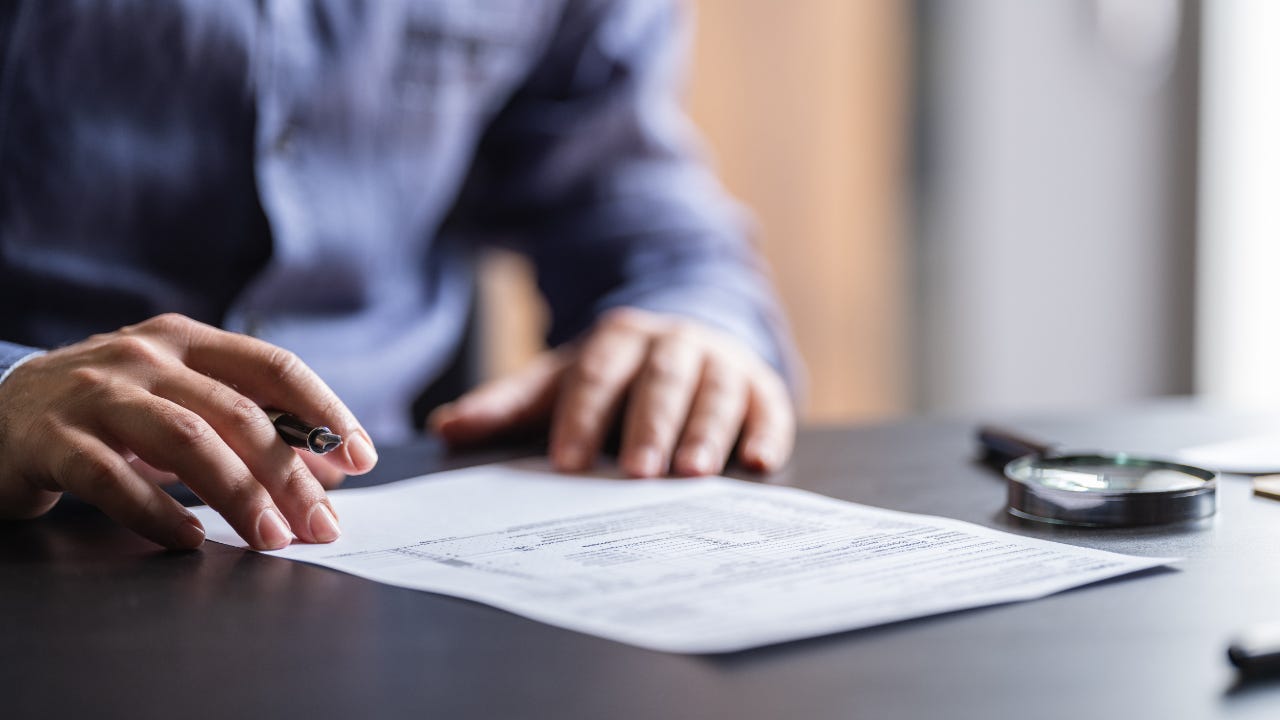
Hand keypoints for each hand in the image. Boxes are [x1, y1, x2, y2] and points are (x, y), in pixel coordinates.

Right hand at [0, 314, 376, 549]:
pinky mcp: (51, 440)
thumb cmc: (109, 413)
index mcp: (188, 341)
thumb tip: (329, 471)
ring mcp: (96, 394)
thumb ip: (247, 425)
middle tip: (323, 525)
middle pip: (239, 412)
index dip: (324, 412)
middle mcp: (145, 357)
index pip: (274, 367)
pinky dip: (156, 513)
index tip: (362, 458)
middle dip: (290, 474)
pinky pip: (112, 479)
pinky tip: (189, 542)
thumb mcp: (179, 400)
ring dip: (238, 495)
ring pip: (187, 441)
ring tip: (272, 538)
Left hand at [430, 308, 794, 476]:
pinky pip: (769, 407)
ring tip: (694, 474)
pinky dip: (766, 432)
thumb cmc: (614, 377)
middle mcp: (673, 344)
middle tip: (636, 474)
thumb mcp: (560, 382)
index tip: (566, 463)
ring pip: (714, 392)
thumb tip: (447, 428)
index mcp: (618, 339)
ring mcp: (721, 362)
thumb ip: (508, 405)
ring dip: (706, 432)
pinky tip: (759, 462)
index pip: (595, 375)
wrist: (686, 343)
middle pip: (660, 382)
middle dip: (648, 426)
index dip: (581, 417)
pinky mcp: (760, 386)